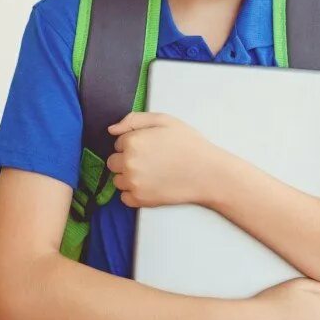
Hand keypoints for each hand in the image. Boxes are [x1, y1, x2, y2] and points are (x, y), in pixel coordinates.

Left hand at [106, 112, 220, 207]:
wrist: (208, 173)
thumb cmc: (189, 144)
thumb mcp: (165, 121)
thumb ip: (134, 120)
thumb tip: (111, 130)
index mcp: (133, 141)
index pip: (119, 143)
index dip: (135, 143)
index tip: (152, 147)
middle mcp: (128, 162)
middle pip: (114, 162)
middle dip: (128, 160)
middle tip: (151, 161)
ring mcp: (132, 183)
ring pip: (118, 180)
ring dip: (129, 177)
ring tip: (153, 174)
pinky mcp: (139, 199)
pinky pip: (125, 197)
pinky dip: (134, 193)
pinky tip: (151, 186)